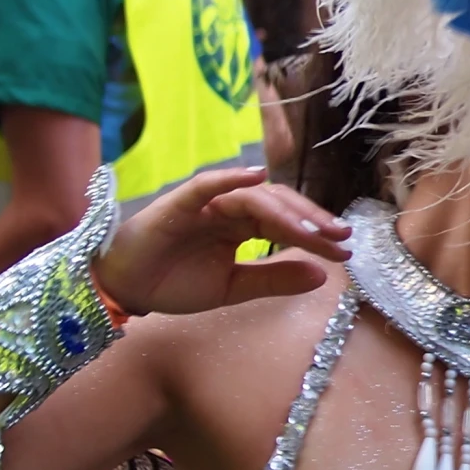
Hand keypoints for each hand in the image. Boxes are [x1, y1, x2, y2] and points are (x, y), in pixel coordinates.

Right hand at [94, 168, 351, 316]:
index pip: (288, 223)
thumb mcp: (232, 288)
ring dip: (286, 209)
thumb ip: (273, 279)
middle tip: (340, 236)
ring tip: (312, 226)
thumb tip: (323, 275)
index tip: (345, 251)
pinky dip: (229, 178)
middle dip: (311, 219)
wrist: (124, 291)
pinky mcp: (179, 203)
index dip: (316, 235)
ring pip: (254, 196)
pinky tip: (255, 178)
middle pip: (279, 204)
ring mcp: (206, 203)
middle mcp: (229, 209)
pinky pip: (206, 185)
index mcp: (243, 226)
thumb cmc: (174, 283)